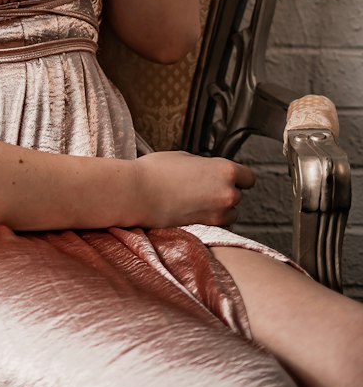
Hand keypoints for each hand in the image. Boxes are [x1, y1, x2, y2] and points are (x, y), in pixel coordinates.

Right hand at [133, 151, 255, 228]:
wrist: (138, 193)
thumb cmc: (157, 171)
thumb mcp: (186, 158)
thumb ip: (206, 167)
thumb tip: (211, 174)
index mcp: (225, 170)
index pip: (249, 177)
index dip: (239, 177)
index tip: (230, 177)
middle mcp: (227, 193)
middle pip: (238, 195)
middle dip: (224, 191)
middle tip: (203, 187)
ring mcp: (218, 214)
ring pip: (231, 213)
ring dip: (220, 208)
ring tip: (197, 201)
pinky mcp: (207, 228)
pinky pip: (219, 224)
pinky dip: (210, 220)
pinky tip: (193, 211)